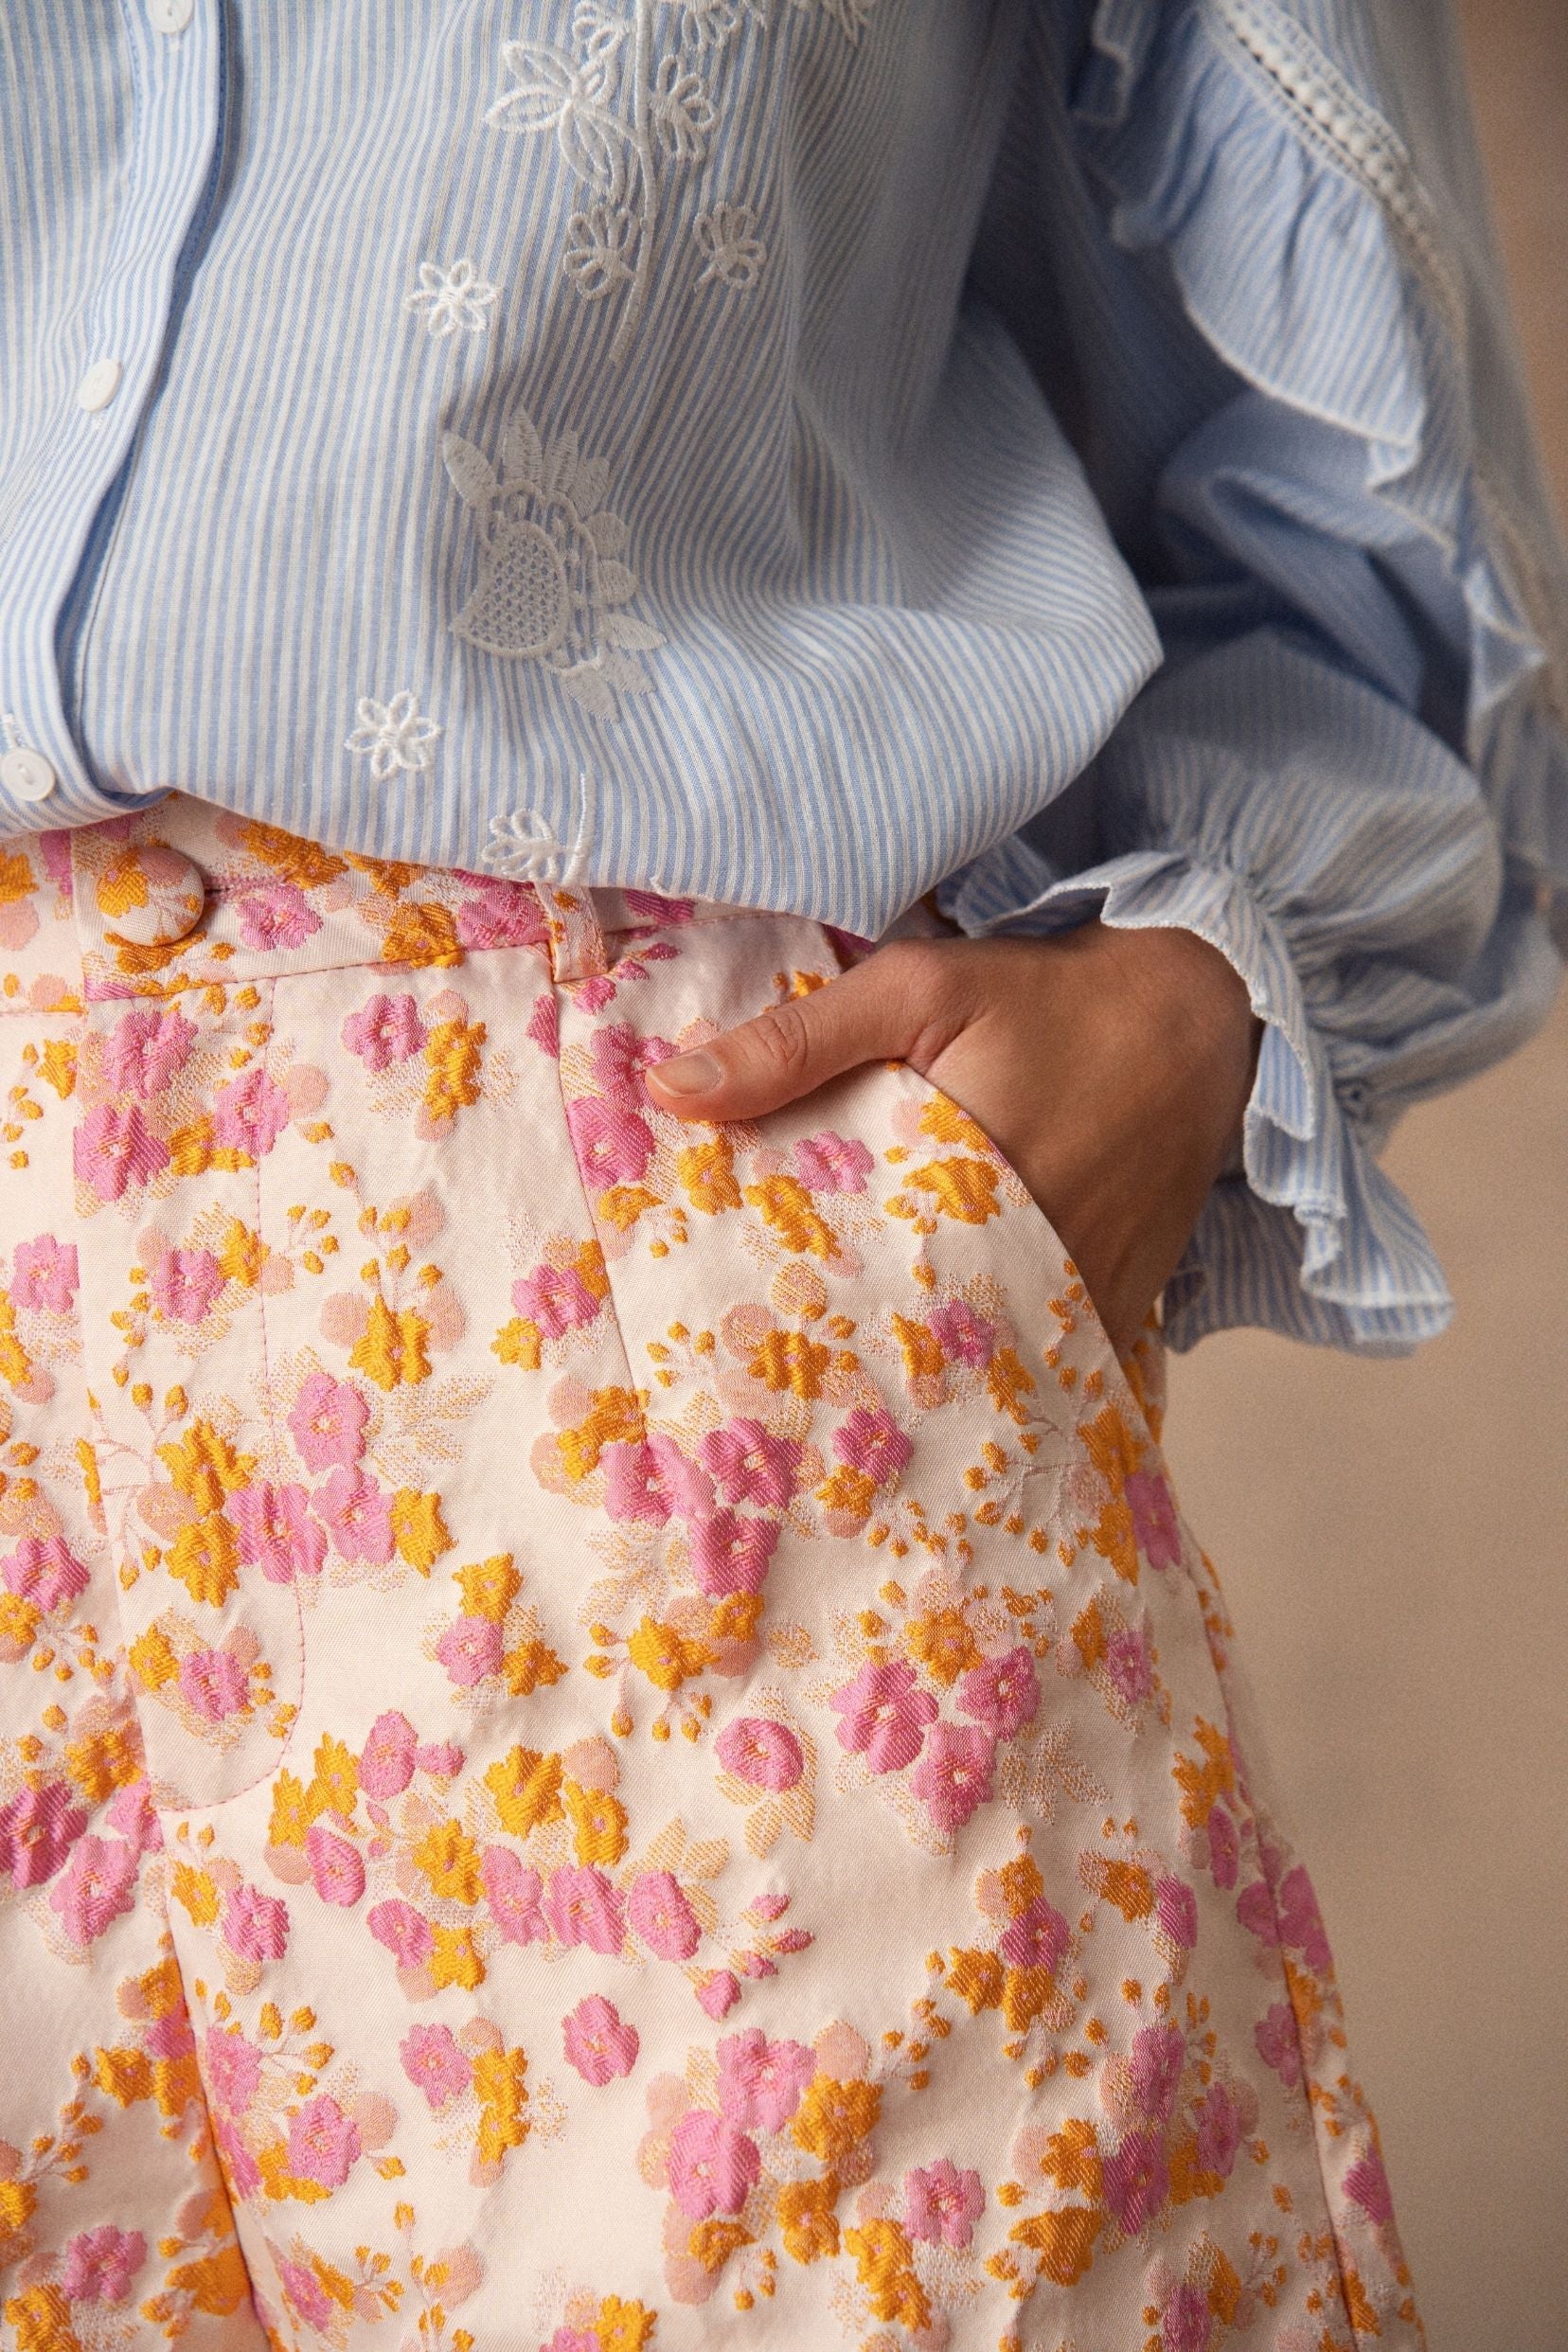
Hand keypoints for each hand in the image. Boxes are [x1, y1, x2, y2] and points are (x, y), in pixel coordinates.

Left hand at [644, 919, 1262, 1355]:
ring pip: (983, 1363)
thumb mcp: (915, 987)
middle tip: (774, 1376)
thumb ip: (794, 1041)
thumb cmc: (1045, 996)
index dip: (793, 1318)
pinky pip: (1047, 1358)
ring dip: (925, 1368)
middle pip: (917, 1344)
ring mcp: (1083, 1295)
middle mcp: (1031, 1265)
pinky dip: (999, 1362)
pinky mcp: (1121, 1304)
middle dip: (851, 1358)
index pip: (855, 1290)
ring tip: (845, 1389)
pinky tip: (946, 1368)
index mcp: (965, 1196)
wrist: (1197, 1011)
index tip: (733, 1337)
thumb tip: (671, 1090)